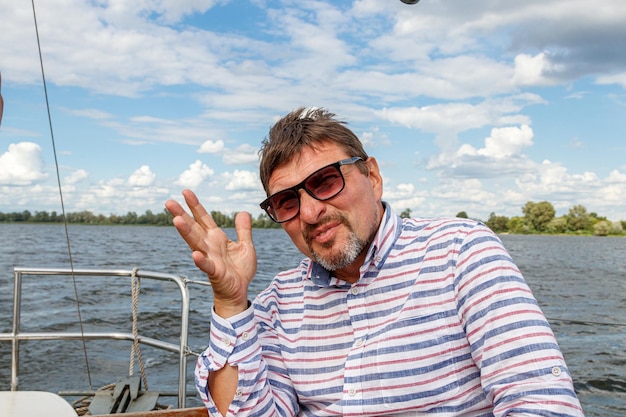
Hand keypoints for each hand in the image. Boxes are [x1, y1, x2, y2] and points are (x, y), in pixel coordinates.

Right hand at [165, 189, 256, 316]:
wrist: (239, 291)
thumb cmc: (239, 269)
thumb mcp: (246, 246)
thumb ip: (244, 230)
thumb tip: (243, 212)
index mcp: (216, 238)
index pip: (203, 218)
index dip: (195, 205)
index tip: (185, 192)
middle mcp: (209, 246)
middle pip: (194, 227)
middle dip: (182, 215)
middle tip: (169, 202)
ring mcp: (210, 258)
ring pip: (196, 243)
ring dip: (186, 232)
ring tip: (177, 220)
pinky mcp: (215, 272)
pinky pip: (207, 266)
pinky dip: (201, 261)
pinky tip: (195, 255)